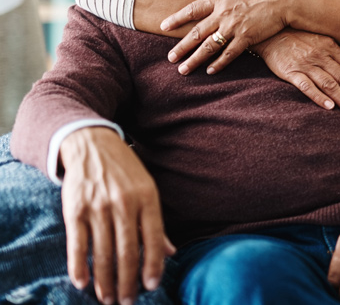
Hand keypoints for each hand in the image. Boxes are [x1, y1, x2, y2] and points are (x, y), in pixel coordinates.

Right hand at [60, 127, 175, 304]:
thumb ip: (156, 223)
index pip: (154, 238)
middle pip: (127, 251)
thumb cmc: (125, 171)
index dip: (153, 265)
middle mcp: (124, 203)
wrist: (92, 144)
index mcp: (147, 198)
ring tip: (108, 299)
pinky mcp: (74, 209)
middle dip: (128, 281)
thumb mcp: (147, 189)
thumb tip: (170, 253)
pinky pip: (78, 244)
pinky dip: (78, 266)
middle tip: (127, 302)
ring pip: (102, 252)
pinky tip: (82, 283)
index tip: (152, 286)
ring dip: (105, 280)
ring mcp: (98, 206)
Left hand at [162, 0, 294, 74]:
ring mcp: (234, 28)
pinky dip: (219, 63)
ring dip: (195, 59)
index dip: (177, 18)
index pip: (193, 10)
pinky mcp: (247, 38)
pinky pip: (229, 54)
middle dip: (182, 47)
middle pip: (197, 33)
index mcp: (220, 0)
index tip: (163, 26)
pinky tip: (209, 71)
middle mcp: (223, 15)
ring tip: (183, 69)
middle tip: (170, 58)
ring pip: (210, 46)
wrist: (284, 0)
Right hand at [254, 29, 339, 118]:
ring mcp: (306, 64)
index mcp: (330, 47)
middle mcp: (321, 56)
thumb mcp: (322, 39)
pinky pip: (307, 86)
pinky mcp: (290, 72)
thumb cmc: (298, 37)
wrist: (269, 33)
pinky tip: (330, 107)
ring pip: (330, 84)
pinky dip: (319, 96)